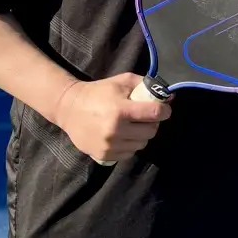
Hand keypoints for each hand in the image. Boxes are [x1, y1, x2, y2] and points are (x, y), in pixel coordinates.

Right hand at [54, 73, 171, 163]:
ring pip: (142, 144)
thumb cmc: (98, 92)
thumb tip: (168, 95)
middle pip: (151, 132)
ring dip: (141, 135)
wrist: (69, 109)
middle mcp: (115, 130)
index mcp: (120, 110)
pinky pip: (129, 153)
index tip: (164, 109)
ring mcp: (109, 145)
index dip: (164, 110)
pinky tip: (123, 136)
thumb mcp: (121, 81)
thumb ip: (145, 85)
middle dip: (152, 123)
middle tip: (145, 117)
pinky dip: (130, 145)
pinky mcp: (104, 155)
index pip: (155, 114)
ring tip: (133, 126)